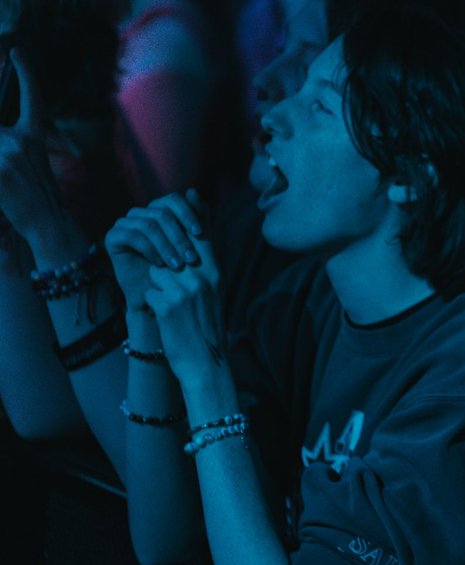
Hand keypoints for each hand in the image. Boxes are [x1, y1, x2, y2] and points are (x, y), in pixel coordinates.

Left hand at [0, 48, 68, 241]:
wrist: (48, 223)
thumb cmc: (38, 195)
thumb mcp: (32, 162)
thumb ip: (11, 143)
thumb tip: (2, 135)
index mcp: (33, 138)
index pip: (31, 98)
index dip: (26, 73)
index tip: (17, 52)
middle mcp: (19, 142)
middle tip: (5, 148)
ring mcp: (6, 156)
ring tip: (2, 167)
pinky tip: (0, 178)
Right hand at [105, 191, 205, 312]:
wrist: (158, 293)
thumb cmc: (178, 268)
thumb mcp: (193, 243)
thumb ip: (198, 218)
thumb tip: (194, 190)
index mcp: (159, 210)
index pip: (173, 200)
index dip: (187, 213)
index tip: (200, 233)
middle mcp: (141, 213)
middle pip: (162, 213)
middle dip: (179, 236)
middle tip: (191, 258)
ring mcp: (125, 223)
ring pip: (149, 225)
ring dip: (166, 246)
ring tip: (177, 265)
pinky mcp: (113, 236)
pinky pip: (133, 236)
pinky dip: (150, 250)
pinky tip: (159, 264)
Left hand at [142, 199, 223, 386]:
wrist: (206, 363)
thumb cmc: (207, 326)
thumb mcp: (214, 291)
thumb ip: (205, 263)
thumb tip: (198, 235)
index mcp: (215, 273)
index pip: (200, 235)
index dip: (190, 221)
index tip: (186, 200)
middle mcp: (201, 278)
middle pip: (173, 249)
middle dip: (166, 257)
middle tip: (166, 264)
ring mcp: (184, 291)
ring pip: (156, 272)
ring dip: (158, 285)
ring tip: (170, 303)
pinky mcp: (167, 307)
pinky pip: (149, 293)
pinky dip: (152, 304)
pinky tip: (164, 317)